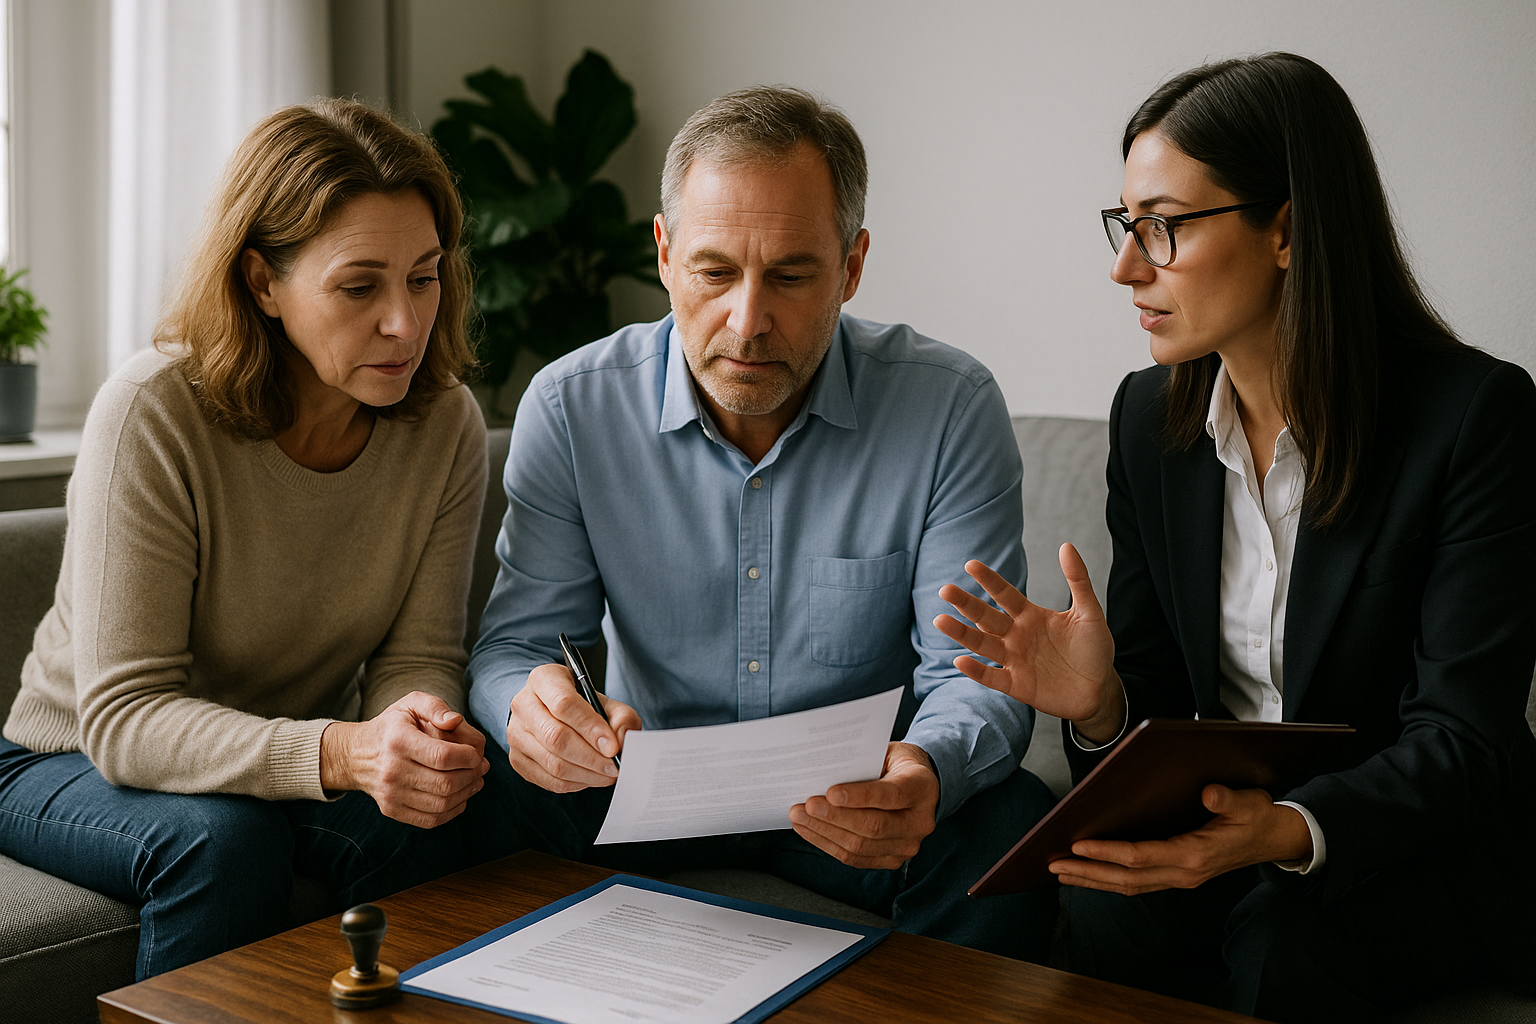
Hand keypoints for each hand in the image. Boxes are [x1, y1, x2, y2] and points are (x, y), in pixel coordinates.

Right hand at [320, 691, 489, 828]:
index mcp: (398, 741)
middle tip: (481, 767)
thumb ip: (435, 707)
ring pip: (441, 804)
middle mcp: (392, 770)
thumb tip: (456, 721)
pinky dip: (453, 810)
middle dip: (472, 776)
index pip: (442, 756)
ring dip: (466, 793)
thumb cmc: (392, 727)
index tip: (477, 754)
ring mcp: (391, 794)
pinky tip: (460, 795)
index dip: (468, 757)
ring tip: (475, 780)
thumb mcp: (410, 704)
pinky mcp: (392, 810)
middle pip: (445, 783)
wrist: (357, 756)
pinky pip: (431, 820)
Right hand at [505, 662, 642, 792]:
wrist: (552, 711)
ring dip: (586, 774)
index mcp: (544, 679)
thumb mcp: (605, 701)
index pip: (564, 704)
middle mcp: (523, 705)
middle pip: (556, 737)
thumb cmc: (581, 705)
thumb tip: (620, 742)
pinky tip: (589, 777)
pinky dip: (575, 783)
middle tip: (614, 766)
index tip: (612, 746)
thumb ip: (620, 717)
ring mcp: (516, 734)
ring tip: (607, 774)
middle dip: (591, 757)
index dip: (590, 728)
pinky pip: (548, 780)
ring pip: (552, 763)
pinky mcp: (517, 759)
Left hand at [788, 742, 939, 869]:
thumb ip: (863, 763)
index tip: (830, 793)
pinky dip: (828, 844)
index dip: (860, 796)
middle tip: (806, 806)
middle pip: (874, 826)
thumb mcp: (887, 753)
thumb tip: (824, 774)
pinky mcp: (892, 859)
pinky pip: (856, 858)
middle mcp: (920, 821)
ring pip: (861, 846)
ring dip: (825, 832)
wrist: (920, 787)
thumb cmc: (896, 764)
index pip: (891, 795)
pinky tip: (810, 830)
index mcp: (921, 787)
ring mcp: (907, 845)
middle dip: (834, 817)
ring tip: (799, 817)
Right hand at [934, 546, 1124, 743]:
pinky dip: (977, 671)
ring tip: (940, 620)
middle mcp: (1016, 635)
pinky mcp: (1016, 685)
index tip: (971, 564)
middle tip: (945, 589)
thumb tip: (1066, 545)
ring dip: (962, 633)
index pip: (1005, 594)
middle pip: (986, 617)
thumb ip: (1078, 581)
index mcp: (1030, 616)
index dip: (989, 580)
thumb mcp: (1090, 613)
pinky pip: (992, 677)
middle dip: (966, 604)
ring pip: (982, 644)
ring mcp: (1014, 660)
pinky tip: (961, 661)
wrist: (1100, 690)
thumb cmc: (1094, 650)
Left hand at [1050, 785, 1313, 895]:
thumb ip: (1228, 800)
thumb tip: (1209, 794)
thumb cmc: (1258, 816)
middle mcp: (1183, 873)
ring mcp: (1179, 878)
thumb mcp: (1249, 803)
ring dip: (1093, 879)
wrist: (1276, 839)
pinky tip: (1089, 871)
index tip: (1077, 844)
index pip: (1140, 857)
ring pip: (1128, 885)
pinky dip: (1109, 878)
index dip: (1107, 852)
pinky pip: (1137, 882)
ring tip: (1060, 871)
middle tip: (1052, 863)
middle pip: (1126, 878)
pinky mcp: (1177, 875)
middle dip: (1088, 872)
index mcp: (1195, 855)